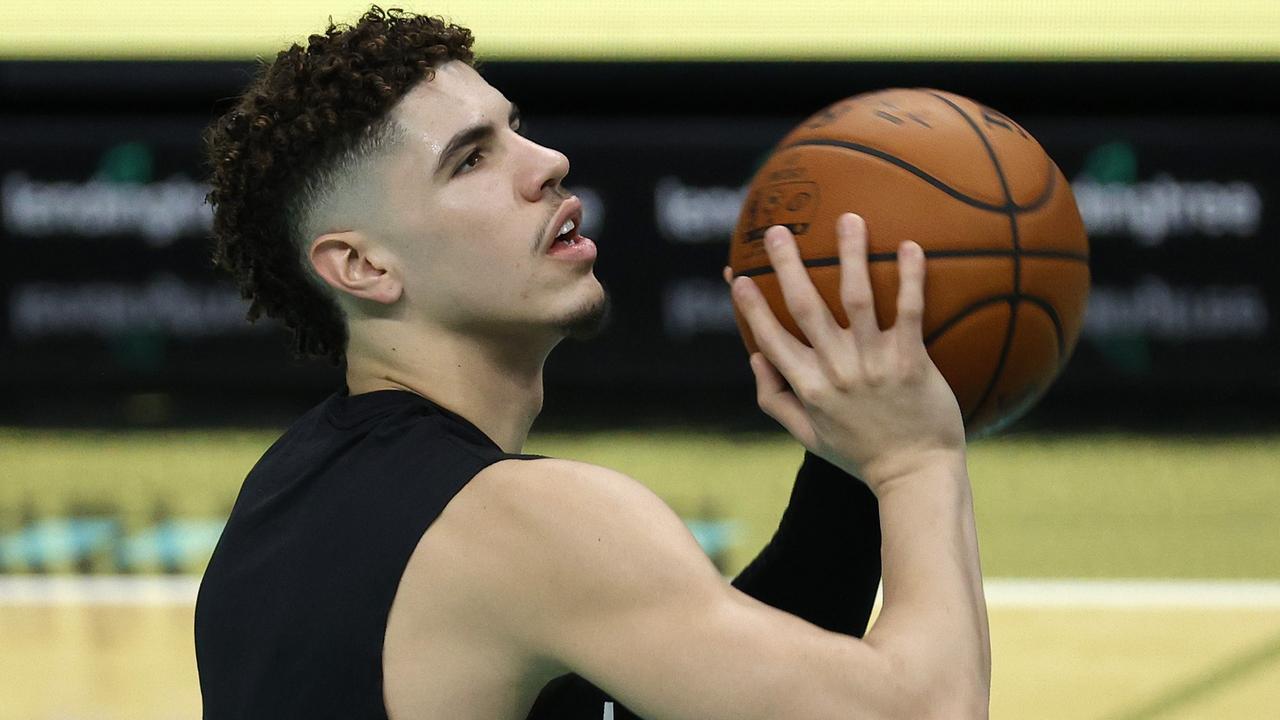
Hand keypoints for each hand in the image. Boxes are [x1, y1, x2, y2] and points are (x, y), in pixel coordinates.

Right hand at [729, 213, 964, 488]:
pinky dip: (910, 278)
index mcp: (808, 388)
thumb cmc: (862, 455)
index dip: (751, 307)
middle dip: (786, 266)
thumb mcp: (808, 436)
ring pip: (857, 299)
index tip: (738, 276)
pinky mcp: (911, 363)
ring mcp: (873, 365)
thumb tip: (754, 357)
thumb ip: (776, 399)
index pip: (770, 338)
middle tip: (776, 231)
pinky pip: (909, 312)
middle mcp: (836, 372)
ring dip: (850, 256)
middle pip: (805, 307)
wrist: (915, 476)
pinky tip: (909, 246)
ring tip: (849, 219)